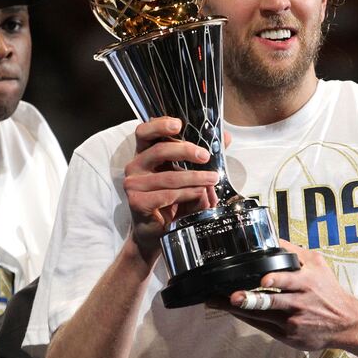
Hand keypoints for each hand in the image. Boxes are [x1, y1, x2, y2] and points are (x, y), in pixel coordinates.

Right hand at [124, 117, 218, 262]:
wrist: (156, 232)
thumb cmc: (171, 200)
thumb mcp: (186, 173)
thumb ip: (200, 154)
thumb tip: (224, 137)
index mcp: (144, 154)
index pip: (145, 132)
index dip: (159, 125)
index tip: (178, 125)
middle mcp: (134, 166)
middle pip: (158, 150)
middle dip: (185, 150)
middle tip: (205, 156)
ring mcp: (133, 184)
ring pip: (168, 176)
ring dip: (194, 177)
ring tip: (212, 179)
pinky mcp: (137, 202)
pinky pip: (167, 195)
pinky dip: (187, 193)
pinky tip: (199, 193)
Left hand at [210, 240, 357, 351]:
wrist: (345, 323)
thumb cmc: (328, 290)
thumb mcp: (317, 264)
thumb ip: (293, 251)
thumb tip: (271, 236)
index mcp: (307, 282)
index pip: (289, 280)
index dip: (275, 280)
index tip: (262, 280)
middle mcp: (299, 303)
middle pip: (271, 301)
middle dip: (250, 299)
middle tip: (232, 296)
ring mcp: (292, 322)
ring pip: (262, 315)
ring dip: (238, 309)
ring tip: (217, 302)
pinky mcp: (287, 336)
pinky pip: (262, 326)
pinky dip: (247, 317)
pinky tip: (232, 311)